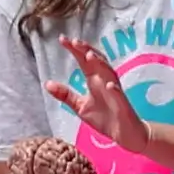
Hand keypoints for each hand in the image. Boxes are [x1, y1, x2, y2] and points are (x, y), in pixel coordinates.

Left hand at [44, 45, 160, 161]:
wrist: (126, 134)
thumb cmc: (105, 118)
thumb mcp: (80, 107)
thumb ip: (66, 95)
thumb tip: (47, 84)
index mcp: (95, 80)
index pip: (84, 61)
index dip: (75, 49)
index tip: (62, 39)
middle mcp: (105, 82)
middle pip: (97, 61)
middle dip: (86, 50)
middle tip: (74, 41)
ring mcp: (115, 92)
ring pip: (109, 73)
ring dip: (100, 64)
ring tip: (89, 55)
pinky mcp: (123, 106)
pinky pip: (119, 96)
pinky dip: (115, 89)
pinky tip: (109, 85)